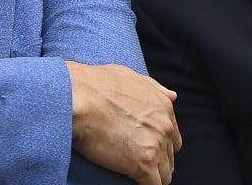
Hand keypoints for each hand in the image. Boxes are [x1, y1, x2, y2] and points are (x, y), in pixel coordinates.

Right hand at [66, 62, 180, 184]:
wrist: (78, 98)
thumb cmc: (95, 85)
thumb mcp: (130, 77)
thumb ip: (154, 89)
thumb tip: (172, 96)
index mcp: (163, 107)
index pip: (172, 135)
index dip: (159, 144)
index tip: (146, 149)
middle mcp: (165, 126)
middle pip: (170, 155)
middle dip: (157, 161)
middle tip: (139, 164)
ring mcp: (156, 146)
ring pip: (165, 174)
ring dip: (153, 176)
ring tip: (137, 178)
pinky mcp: (143, 165)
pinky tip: (134, 183)